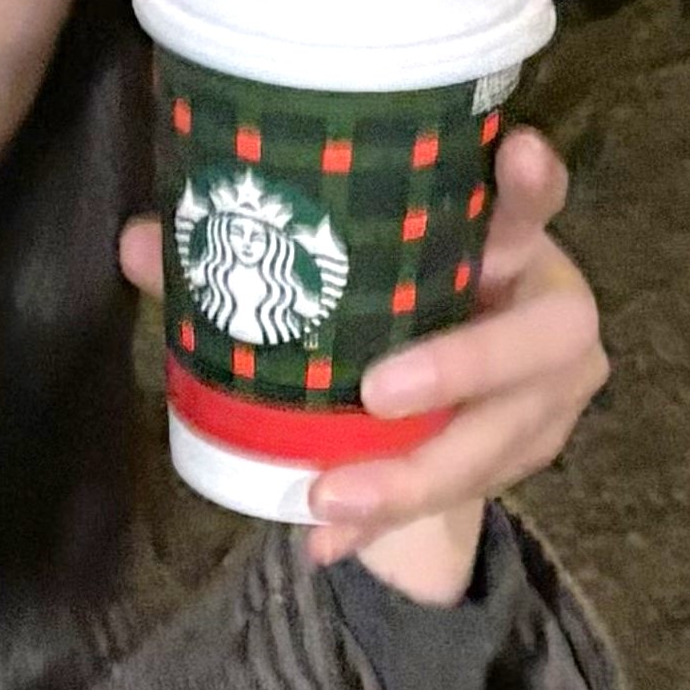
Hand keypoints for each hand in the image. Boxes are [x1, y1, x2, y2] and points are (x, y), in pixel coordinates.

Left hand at [118, 128, 609, 603]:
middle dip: (465, 364)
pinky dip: (391, 519)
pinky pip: (468, 493)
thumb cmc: (382, 287)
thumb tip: (142, 243)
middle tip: (378, 392)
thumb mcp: (333, 263)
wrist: (438, 374)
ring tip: (330, 496)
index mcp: (502, 234)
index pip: (532, 197)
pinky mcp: (526, 450)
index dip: (534, 182)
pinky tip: (329, 538)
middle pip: (545, 337)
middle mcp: (543, 304)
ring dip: (417, 471)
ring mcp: (547, 387)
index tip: (516, 151)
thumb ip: (239, 245)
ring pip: (509, 433)